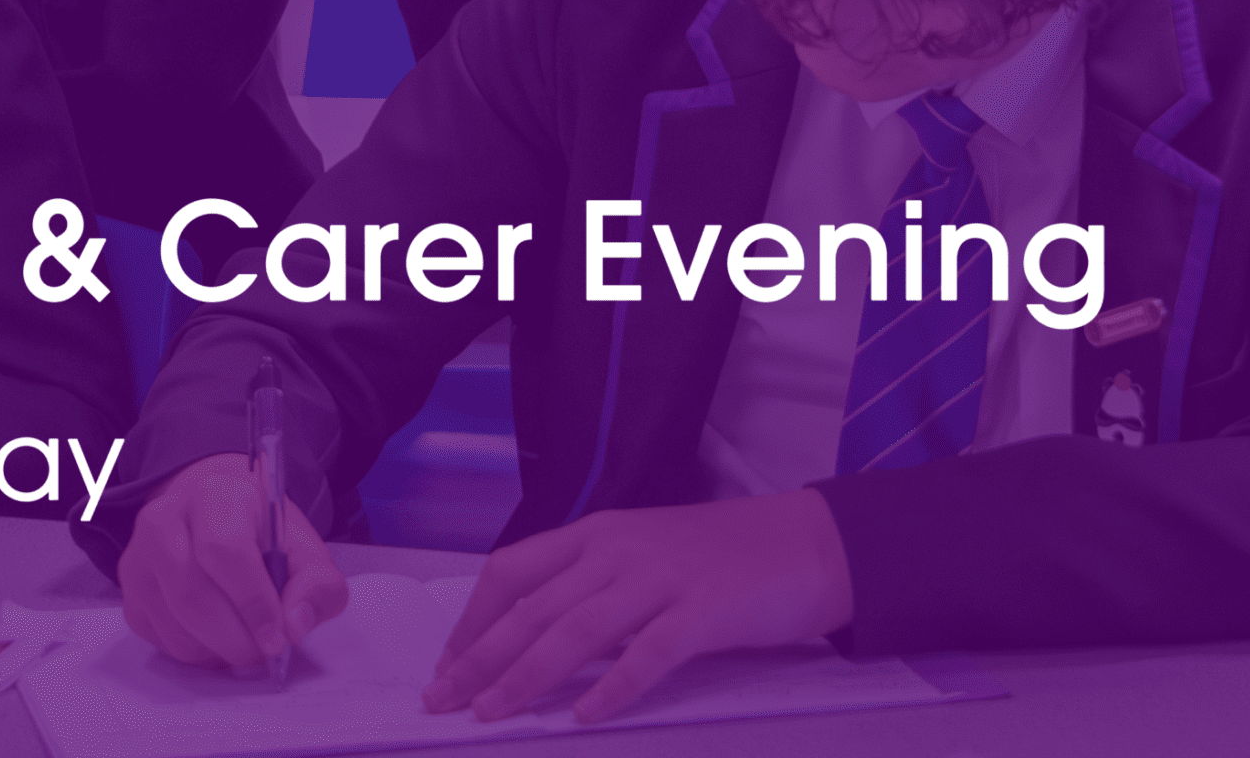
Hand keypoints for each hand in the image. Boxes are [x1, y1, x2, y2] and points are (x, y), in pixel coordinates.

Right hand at [119, 451, 347, 669]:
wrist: (212, 513)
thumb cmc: (260, 533)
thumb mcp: (303, 548)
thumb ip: (316, 584)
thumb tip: (294, 626)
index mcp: (213, 495)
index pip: (224, 550)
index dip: (252, 602)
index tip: (278, 638)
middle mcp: (164, 518)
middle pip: (193, 595)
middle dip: (237, 638)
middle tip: (264, 651)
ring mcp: (139, 554)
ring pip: (176, 625)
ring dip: (218, 650)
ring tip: (245, 640)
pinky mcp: (130, 590)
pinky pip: (161, 640)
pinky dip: (197, 652)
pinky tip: (217, 635)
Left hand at [424, 489, 854, 724]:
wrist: (807, 543)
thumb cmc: (720, 557)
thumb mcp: (642, 557)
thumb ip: (592, 587)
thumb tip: (531, 638)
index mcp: (596, 533)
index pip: (511, 572)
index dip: (472, 621)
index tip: (446, 665)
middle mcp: (617, 549)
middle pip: (531, 607)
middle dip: (480, 657)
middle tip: (442, 701)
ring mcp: (661, 577)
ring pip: (575, 630)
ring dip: (525, 676)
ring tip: (490, 715)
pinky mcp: (705, 610)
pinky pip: (648, 652)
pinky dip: (612, 686)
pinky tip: (585, 717)